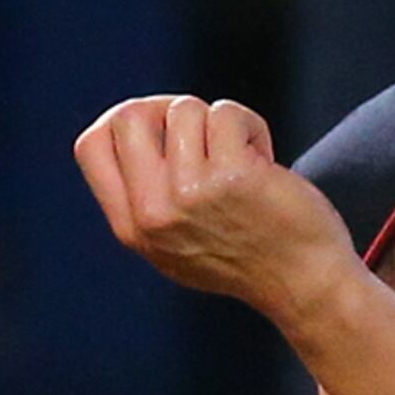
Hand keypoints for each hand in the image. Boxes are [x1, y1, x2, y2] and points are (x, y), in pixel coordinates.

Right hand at [72, 96, 362, 319]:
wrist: (304, 284)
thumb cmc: (247, 256)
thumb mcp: (175, 243)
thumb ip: (147, 198)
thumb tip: (133, 123)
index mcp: (132, 227)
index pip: (91, 146)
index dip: (124, 123)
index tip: (161, 129)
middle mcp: (153, 213)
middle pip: (128, 117)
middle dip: (168, 110)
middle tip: (203, 132)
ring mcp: (191, 194)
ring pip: (184, 109)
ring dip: (219, 121)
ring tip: (242, 156)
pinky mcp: (233, 176)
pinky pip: (226, 113)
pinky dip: (251, 127)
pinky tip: (265, 163)